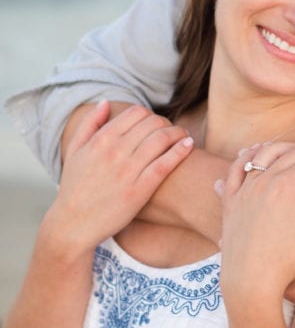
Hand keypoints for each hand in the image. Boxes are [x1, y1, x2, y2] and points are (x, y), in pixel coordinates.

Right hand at [47, 101, 193, 250]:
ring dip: (178, 133)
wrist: (73, 225)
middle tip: (172, 131)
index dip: (150, 115)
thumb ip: (89, 124)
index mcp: (100, 140)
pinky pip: (165, 164)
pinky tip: (188, 145)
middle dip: (166, 123)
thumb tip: (106, 102)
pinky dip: (180, 151)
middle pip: (152, 123)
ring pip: (161, 139)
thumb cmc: (74, 188)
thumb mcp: (75, 151)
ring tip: (184, 137)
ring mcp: (128, 171)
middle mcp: (115, 151)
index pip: (136, 113)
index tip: (155, 124)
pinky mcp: (139, 190)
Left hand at [216, 145, 294, 306]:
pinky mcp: (231, 200)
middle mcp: (263, 180)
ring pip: (264, 152)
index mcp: (287, 185)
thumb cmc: (288, 262)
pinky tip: (257, 157)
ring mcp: (244, 188)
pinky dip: (249, 157)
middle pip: (293, 152)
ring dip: (283, 150)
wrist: (249, 283)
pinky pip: (237, 168)